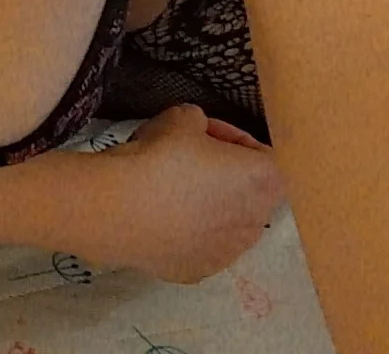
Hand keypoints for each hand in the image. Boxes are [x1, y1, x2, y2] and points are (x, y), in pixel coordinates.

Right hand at [86, 104, 286, 283]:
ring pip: (231, 224)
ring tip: (177, 189)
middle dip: (229, 175)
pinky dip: (192, 232)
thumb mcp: (183, 116)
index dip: (238, 140)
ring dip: (214, 206)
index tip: (211, 135)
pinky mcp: (200, 271)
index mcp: (262, 180)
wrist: (119, 208)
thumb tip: (199, 132)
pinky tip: (165, 217)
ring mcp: (228, 253)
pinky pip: (204, 246)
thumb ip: (202, 123)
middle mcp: (255, 222)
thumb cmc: (160, 157)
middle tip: (194, 158)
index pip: (269, 155)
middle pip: (253, 192)